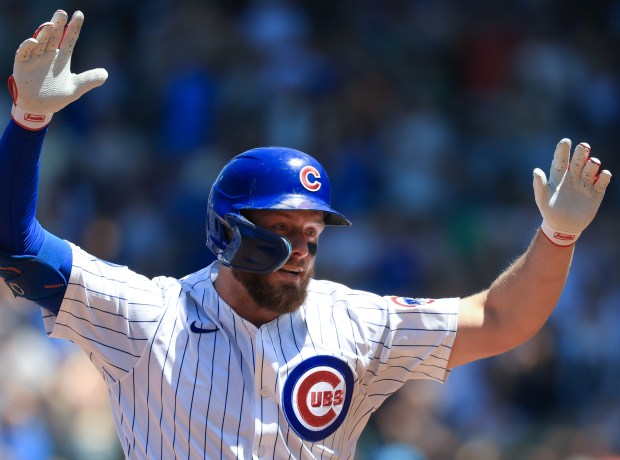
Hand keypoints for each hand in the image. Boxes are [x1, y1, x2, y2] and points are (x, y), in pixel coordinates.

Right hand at [8, 10, 107, 129]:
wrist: (39, 108)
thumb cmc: (57, 96)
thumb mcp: (76, 88)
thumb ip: (89, 79)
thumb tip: (106, 73)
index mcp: (62, 58)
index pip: (69, 38)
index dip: (74, 27)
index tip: (79, 14)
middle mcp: (49, 54)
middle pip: (53, 36)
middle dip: (58, 24)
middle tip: (62, 13)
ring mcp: (35, 58)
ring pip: (40, 41)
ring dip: (44, 32)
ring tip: (51, 24)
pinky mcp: (23, 64)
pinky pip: (24, 52)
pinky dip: (28, 46)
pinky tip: (34, 41)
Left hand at [533, 138, 611, 245]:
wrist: (562, 226)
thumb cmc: (549, 210)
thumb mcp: (542, 199)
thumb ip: (539, 185)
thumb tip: (536, 171)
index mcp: (558, 176)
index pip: (561, 160)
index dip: (563, 151)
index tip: (565, 141)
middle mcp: (572, 177)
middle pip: (578, 161)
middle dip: (581, 153)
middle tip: (583, 147)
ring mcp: (585, 184)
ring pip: (590, 170)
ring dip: (592, 164)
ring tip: (592, 163)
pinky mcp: (596, 193)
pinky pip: (602, 182)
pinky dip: (604, 177)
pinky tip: (603, 174)